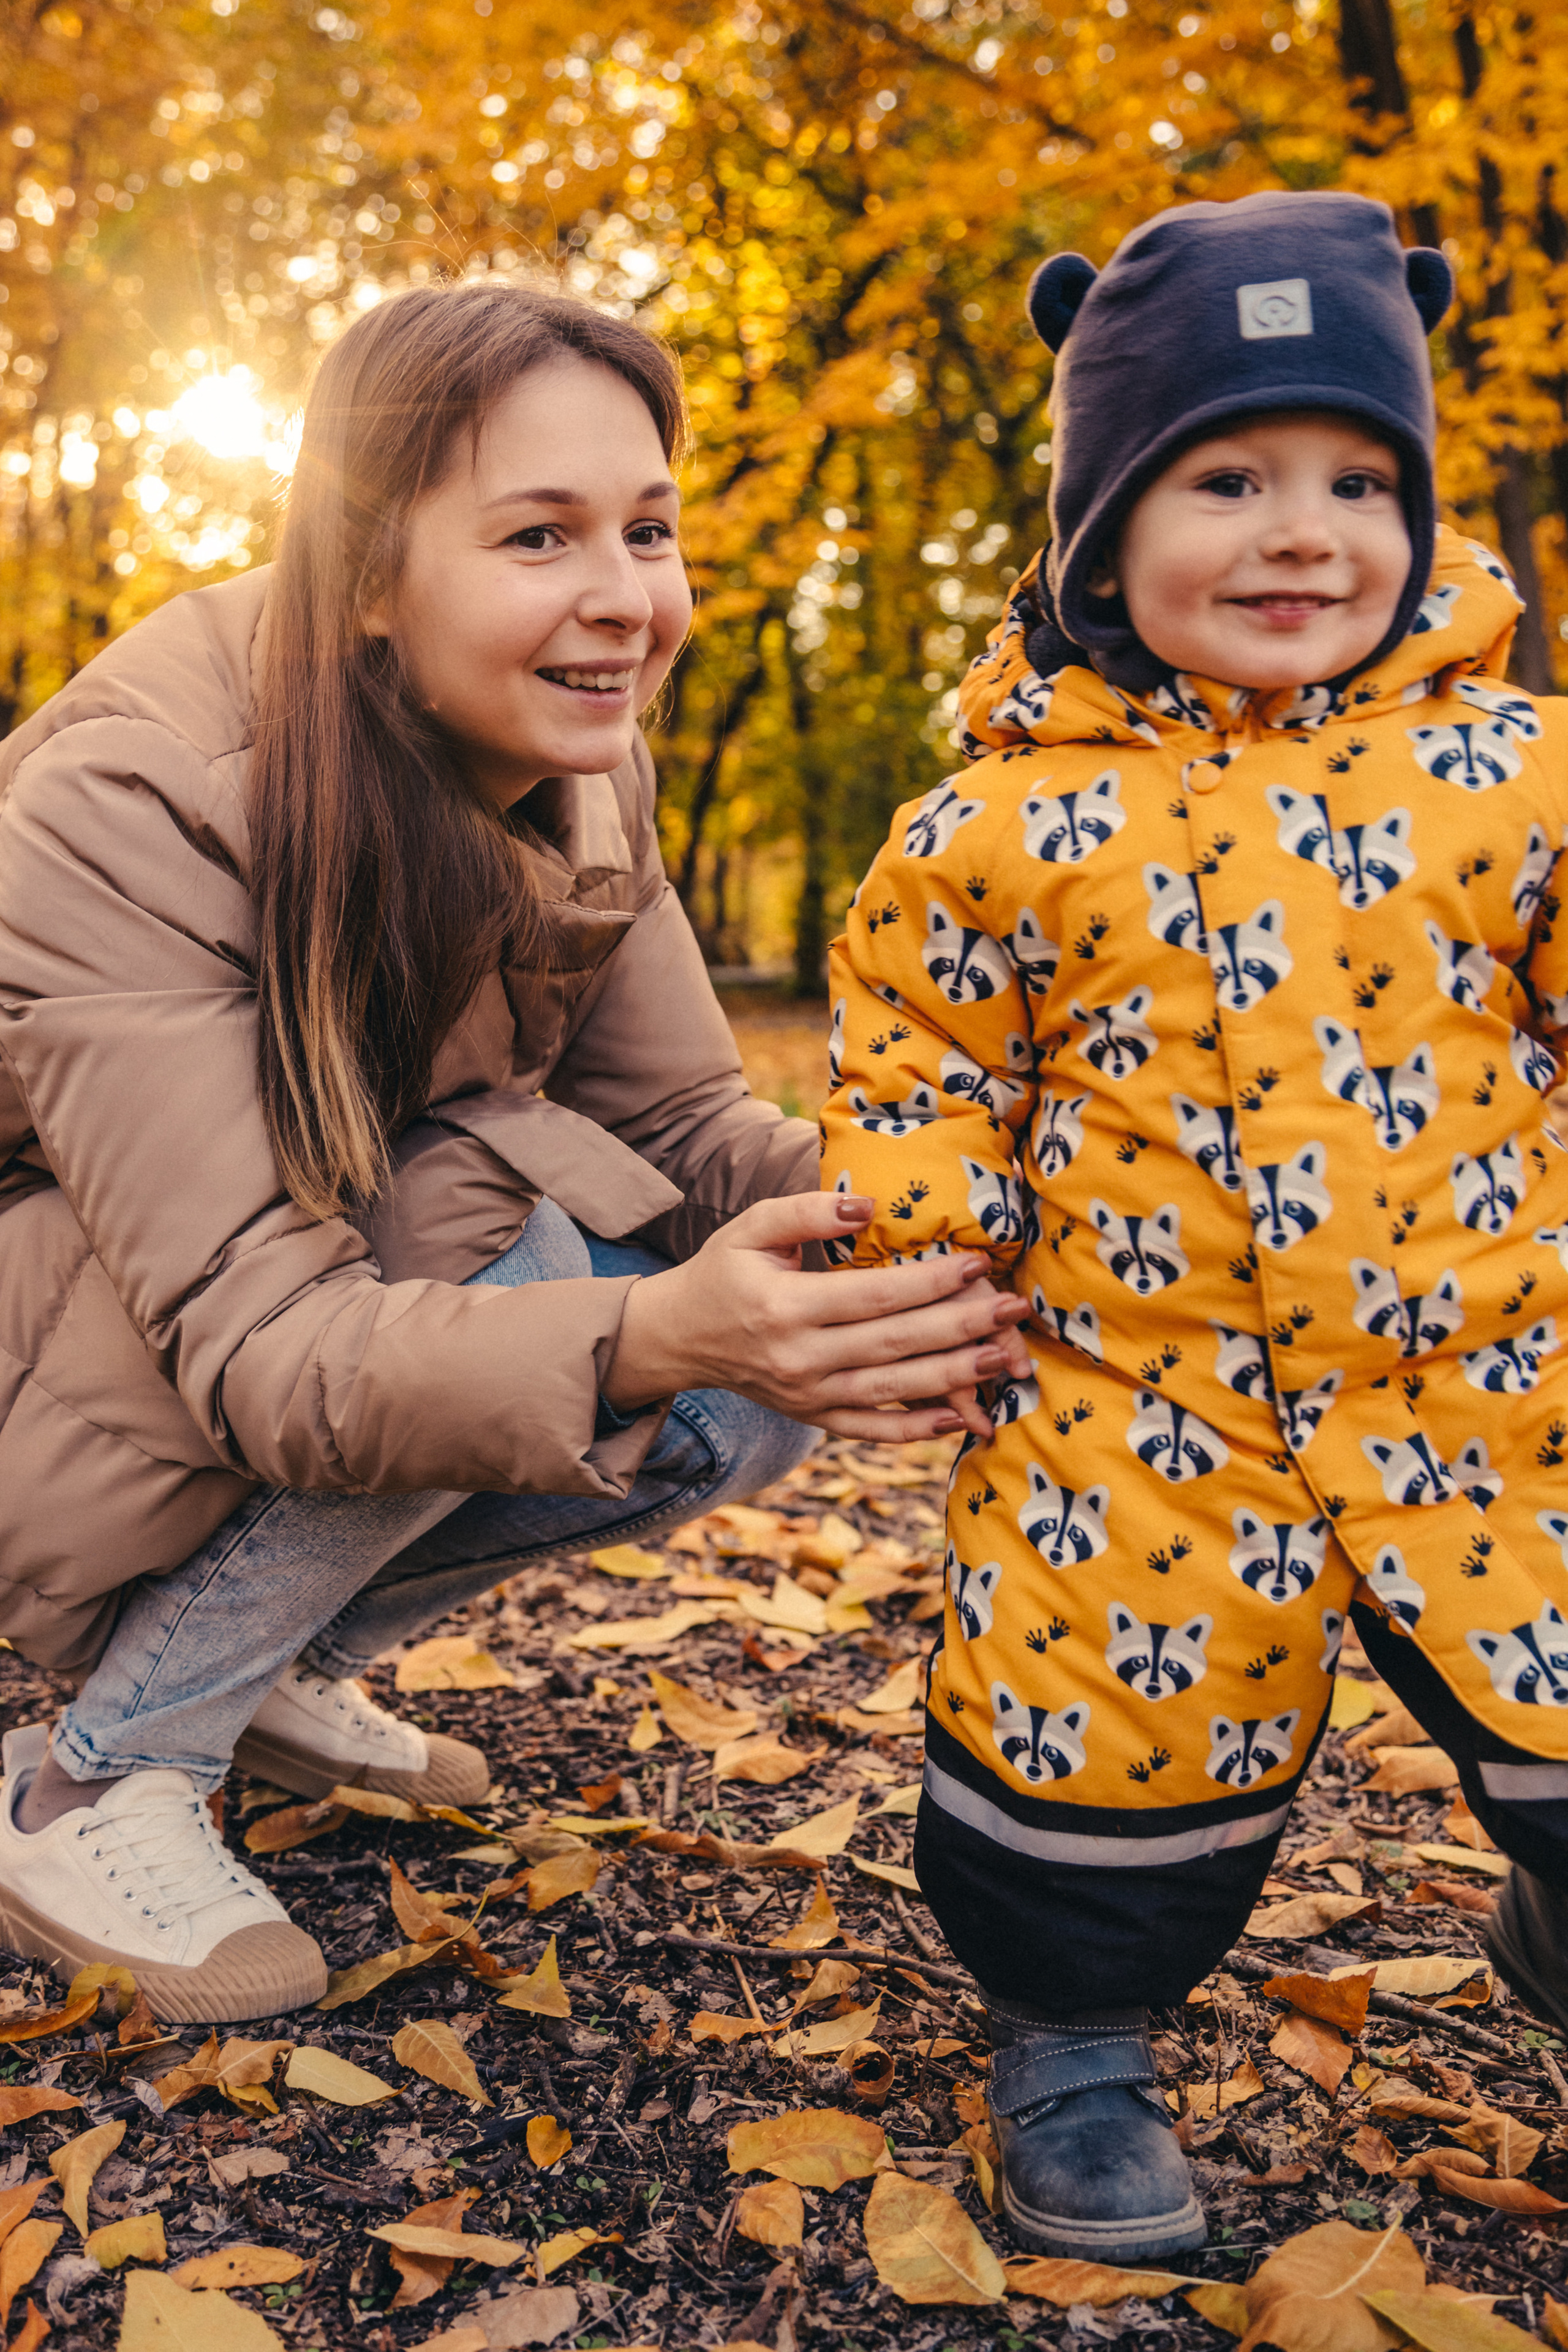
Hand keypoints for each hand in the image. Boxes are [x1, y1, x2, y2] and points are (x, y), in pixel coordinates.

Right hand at [601, 1190, 1031, 1441]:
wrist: (679, 1338)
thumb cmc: (723, 1272)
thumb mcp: (751, 1228)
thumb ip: (807, 1211)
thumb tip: (869, 1207)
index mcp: (786, 1308)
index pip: (875, 1295)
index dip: (931, 1281)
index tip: (978, 1263)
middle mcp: (800, 1359)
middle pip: (895, 1344)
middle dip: (962, 1327)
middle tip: (1013, 1308)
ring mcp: (808, 1396)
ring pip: (893, 1389)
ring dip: (955, 1376)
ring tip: (1004, 1357)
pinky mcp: (813, 1418)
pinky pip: (872, 1430)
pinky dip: (916, 1428)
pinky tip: (960, 1418)